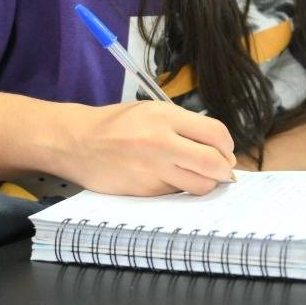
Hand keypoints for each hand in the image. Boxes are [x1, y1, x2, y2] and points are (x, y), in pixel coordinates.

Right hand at [60, 100, 236, 195]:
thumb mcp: (153, 111)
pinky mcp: (144, 192)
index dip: (228, 145)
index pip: (215, 134)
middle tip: (223, 169)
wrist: (78, 143)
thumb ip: (185, 126)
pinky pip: (177, 194)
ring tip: (199, 175)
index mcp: (165, 117)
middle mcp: (161, 143)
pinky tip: (172, 179)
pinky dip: (181, 189)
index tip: (225, 150)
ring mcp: (152, 170)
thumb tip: (218, 148)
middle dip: (224, 169)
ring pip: (199, 185)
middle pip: (213, 163)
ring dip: (207, 183)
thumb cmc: (118, 124)